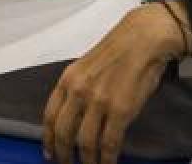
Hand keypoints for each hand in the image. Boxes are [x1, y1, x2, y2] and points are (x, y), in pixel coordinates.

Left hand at [42, 5, 183, 163]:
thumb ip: (75, 89)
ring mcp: (99, 101)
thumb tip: (71, 117)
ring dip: (87, 161)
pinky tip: (107, 163)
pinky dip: (107, 159)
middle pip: (64, 133)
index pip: (50, 116)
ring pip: (85, 143)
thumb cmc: (117, 51)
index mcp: (68, 80)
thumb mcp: (84, 67)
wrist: (143, 39)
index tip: (49, 153)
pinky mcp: (121, 110)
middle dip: (63, 154)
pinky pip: (109, 143)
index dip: (48, 139)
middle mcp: (79, 91)